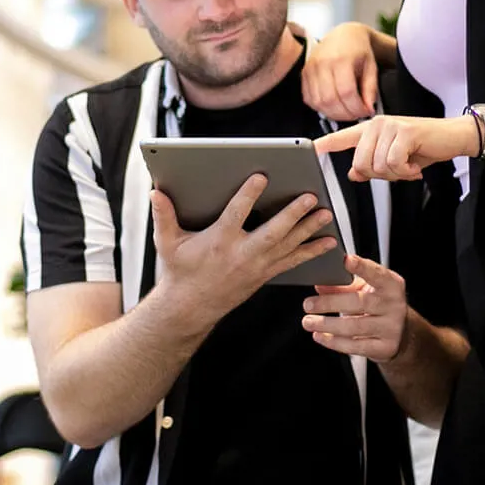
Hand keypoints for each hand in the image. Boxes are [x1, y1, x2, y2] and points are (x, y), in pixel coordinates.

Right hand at [149, 175, 337, 327]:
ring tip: (327, 214)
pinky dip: (311, 252)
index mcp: (219, 241)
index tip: (262, 176)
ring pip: (288, 246)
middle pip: (273, 232)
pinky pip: (292, 262)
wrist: (190, 308)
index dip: (249, 194)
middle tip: (311, 196)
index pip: (236, 213)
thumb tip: (155, 192)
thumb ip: (164, 215)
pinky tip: (329, 242)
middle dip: (293, 214)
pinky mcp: (264, 275)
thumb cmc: (179, 271)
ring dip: (309, 230)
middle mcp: (242, 255)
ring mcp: (256, 267)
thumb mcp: (167, 243)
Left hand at [301, 255, 409, 362]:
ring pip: (354, 326)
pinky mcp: (385, 348)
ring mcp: (392, 328)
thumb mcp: (364, 289)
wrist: (399, 333)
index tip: (345, 260)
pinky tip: (320, 336)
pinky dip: (334, 342)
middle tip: (308, 304)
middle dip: (330, 303)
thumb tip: (320, 285)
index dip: (361, 267)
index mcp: (391, 284)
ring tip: (308, 322)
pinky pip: (355, 346)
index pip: (376, 273)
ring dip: (327, 324)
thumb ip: (343, 285)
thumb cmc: (378, 304)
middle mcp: (394, 305)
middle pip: (359, 302)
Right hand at [303, 22, 379, 121]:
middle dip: (345, 114)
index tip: (366, 112)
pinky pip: (309, 99)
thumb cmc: (359, 50)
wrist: (343, 35)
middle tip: (357, 115)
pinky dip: (321, 108)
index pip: (346, 92)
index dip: (357, 108)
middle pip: (330, 99)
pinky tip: (333, 106)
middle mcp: (322, 63)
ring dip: (333, 114)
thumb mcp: (371, 66)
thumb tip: (368, 109)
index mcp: (341, 59)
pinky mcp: (304, 74)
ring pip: (318, 102)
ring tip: (346, 112)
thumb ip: (370, 88)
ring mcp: (310, 69)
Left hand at [315, 115, 480, 181]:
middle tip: (399, 171)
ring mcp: (389, 125)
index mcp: (370, 129)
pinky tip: (415, 167)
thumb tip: (353, 173)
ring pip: (378, 166)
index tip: (310, 150)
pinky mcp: (404, 131)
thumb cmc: (424, 146)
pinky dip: (405, 172)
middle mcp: (376, 124)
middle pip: (361, 163)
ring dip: (396, 175)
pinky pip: (393, 163)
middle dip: (381, 176)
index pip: (342, 137)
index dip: (325, 144)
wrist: (453, 136)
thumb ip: (372, 164)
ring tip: (409, 166)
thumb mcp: (395, 159)